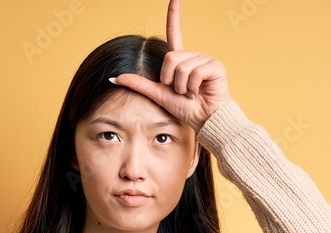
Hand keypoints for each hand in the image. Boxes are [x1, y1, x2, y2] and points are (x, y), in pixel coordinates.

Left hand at [110, 0, 232, 134]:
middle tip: (181, 91)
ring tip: (191, 93)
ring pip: (181, 66)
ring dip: (182, 86)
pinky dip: (193, 86)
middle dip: (171, 79)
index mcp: (180, 60)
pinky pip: (195, 72)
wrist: (204, 119)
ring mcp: (205, 59)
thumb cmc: (186, 108)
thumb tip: (115, 77)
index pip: (175, 32)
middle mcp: (193, 56)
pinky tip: (200, 91)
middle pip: (171, 57)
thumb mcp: (158, 94)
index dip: (174, 14)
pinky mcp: (215, 65)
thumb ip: (139, 84)